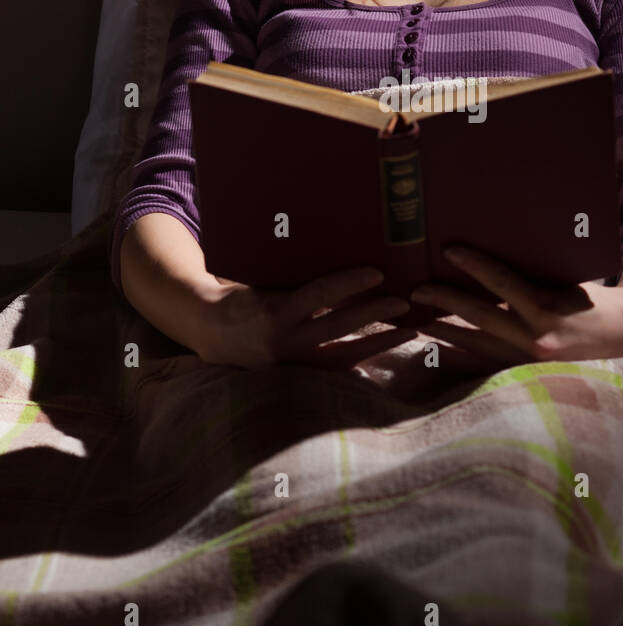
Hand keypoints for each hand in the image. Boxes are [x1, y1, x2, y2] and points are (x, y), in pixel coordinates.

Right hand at [193, 267, 414, 369]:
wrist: (209, 332)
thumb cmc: (241, 295)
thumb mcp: (262, 280)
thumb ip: (294, 275)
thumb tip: (336, 250)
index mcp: (273, 311)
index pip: (319, 294)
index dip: (349, 283)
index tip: (377, 273)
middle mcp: (283, 340)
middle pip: (338, 327)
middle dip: (374, 314)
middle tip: (404, 302)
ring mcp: (290, 363)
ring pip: (343, 355)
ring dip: (379, 342)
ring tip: (409, 330)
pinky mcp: (295, 376)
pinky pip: (334, 371)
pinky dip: (360, 363)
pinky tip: (383, 355)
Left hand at [410, 246, 622, 364]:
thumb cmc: (594, 300)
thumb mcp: (568, 280)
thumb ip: (534, 275)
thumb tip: (494, 257)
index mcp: (549, 309)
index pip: (503, 283)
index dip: (474, 265)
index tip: (448, 250)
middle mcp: (536, 339)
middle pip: (480, 317)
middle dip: (444, 301)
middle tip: (415, 290)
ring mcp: (529, 362)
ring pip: (476, 345)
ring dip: (444, 332)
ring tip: (416, 319)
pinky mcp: (526, 375)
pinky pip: (484, 366)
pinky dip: (460, 356)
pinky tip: (437, 349)